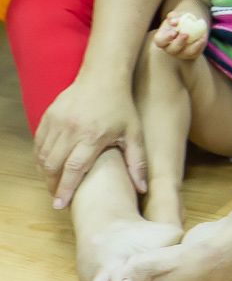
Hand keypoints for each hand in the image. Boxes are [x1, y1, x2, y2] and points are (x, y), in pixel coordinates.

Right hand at [34, 77, 146, 208]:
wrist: (104, 75)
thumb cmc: (121, 105)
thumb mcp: (134, 132)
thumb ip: (137, 161)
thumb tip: (143, 188)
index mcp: (93, 135)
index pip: (74, 169)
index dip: (65, 190)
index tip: (61, 205)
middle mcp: (72, 128)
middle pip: (53, 165)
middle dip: (53, 185)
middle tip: (57, 198)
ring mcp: (58, 120)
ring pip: (43, 155)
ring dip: (45, 172)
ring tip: (53, 183)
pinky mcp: (50, 114)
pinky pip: (39, 141)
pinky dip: (40, 156)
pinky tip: (47, 164)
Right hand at [153, 10, 208, 59]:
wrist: (189, 25)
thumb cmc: (179, 20)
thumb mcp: (175, 16)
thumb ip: (173, 16)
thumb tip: (174, 22)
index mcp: (162, 39)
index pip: (160, 41)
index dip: (166, 38)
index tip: (174, 32)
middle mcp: (170, 48)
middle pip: (172, 50)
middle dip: (179, 43)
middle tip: (186, 34)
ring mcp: (180, 53)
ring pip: (187, 53)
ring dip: (194, 46)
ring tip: (201, 37)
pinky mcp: (191, 55)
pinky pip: (197, 52)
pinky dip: (201, 45)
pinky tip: (204, 37)